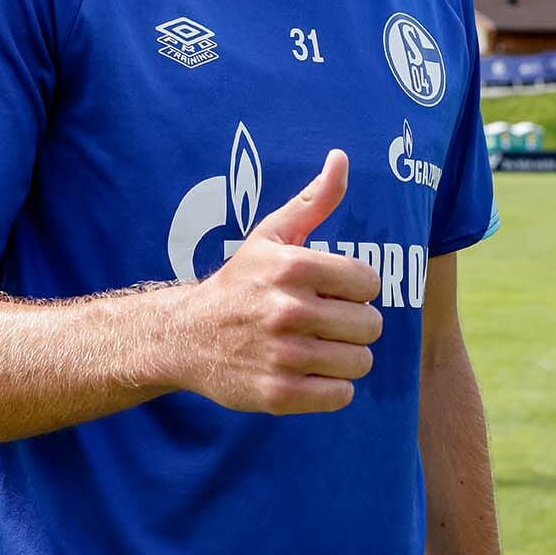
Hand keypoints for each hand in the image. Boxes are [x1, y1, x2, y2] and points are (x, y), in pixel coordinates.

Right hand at [175, 149, 383, 414]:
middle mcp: (288, 310)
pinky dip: (333, 388)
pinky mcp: (278, 395)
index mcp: (291, 267)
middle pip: (370, 324)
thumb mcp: (271, 236)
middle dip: (354, 323)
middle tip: (326, 321)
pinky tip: (310, 372)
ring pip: (360, 362)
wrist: (186, 336)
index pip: (369, 282)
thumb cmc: (240, 283)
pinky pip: (341, 396)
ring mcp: (283, 356)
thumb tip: (341, 158)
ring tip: (320, 347)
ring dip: (346, 356)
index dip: (356, 287)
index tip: (333, 290)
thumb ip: (313, 200)